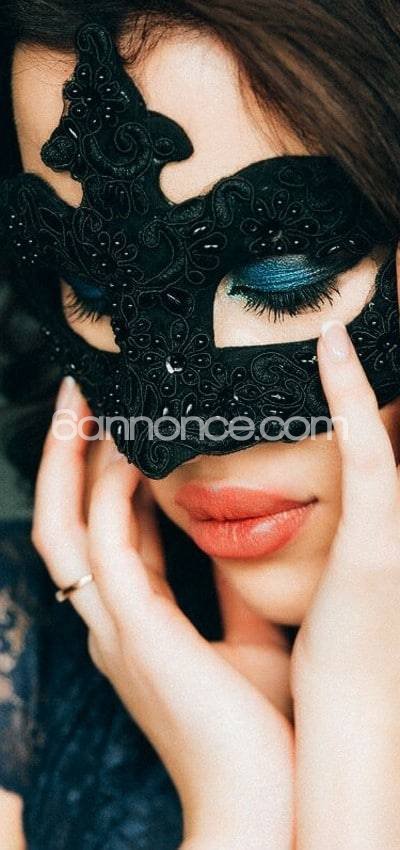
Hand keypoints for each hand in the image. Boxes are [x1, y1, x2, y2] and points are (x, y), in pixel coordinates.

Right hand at [31, 378, 293, 849]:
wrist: (259, 802)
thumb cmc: (253, 729)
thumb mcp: (244, 640)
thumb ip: (232, 591)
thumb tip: (241, 540)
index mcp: (137, 622)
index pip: (106, 534)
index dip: (105, 478)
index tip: (123, 426)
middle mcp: (112, 620)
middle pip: (63, 522)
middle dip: (65, 457)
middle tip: (81, 395)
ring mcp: (115, 627)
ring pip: (63, 526)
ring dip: (71, 460)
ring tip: (89, 401)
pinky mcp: (136, 632)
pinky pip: (104, 544)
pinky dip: (107, 492)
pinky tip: (126, 450)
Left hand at [291, 247, 399, 848]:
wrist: (349, 727)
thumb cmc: (334, 660)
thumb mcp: (319, 582)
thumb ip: (298, 534)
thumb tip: (249, 505)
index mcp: (380, 520)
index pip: (376, 434)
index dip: (362, 386)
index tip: (339, 335)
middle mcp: (396, 515)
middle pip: (393, 420)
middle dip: (381, 365)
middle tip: (375, 287)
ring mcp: (396, 527)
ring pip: (387, 425)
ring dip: (366, 370)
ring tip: (370, 291)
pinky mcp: (381, 545)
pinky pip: (370, 458)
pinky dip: (352, 399)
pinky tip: (332, 347)